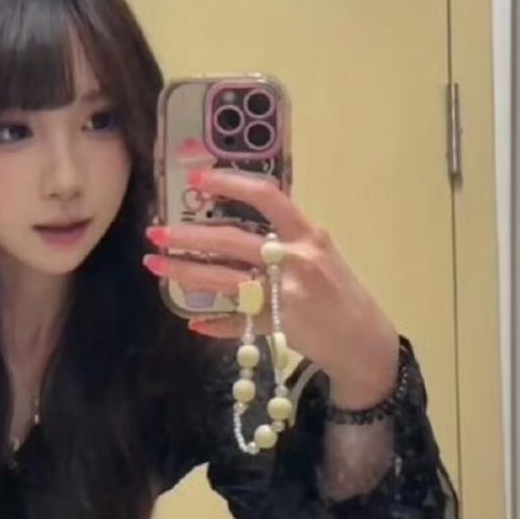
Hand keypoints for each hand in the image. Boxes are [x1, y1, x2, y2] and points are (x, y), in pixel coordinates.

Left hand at [143, 167, 399, 406]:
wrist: (364, 340)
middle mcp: (297, 259)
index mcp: (307, 234)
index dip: (229, 184)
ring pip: (224, 280)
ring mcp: (286, 294)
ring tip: (155, 265)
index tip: (196, 178)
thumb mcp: (320, 253)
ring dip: (186, 272)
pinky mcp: (278, 326)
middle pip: (231, 241)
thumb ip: (283, 238)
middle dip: (188, 236)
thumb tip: (234, 227)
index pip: (266, 196)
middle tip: (155, 233)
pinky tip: (194, 322)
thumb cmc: (339, 290)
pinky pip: (237, 322)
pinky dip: (214, 322)